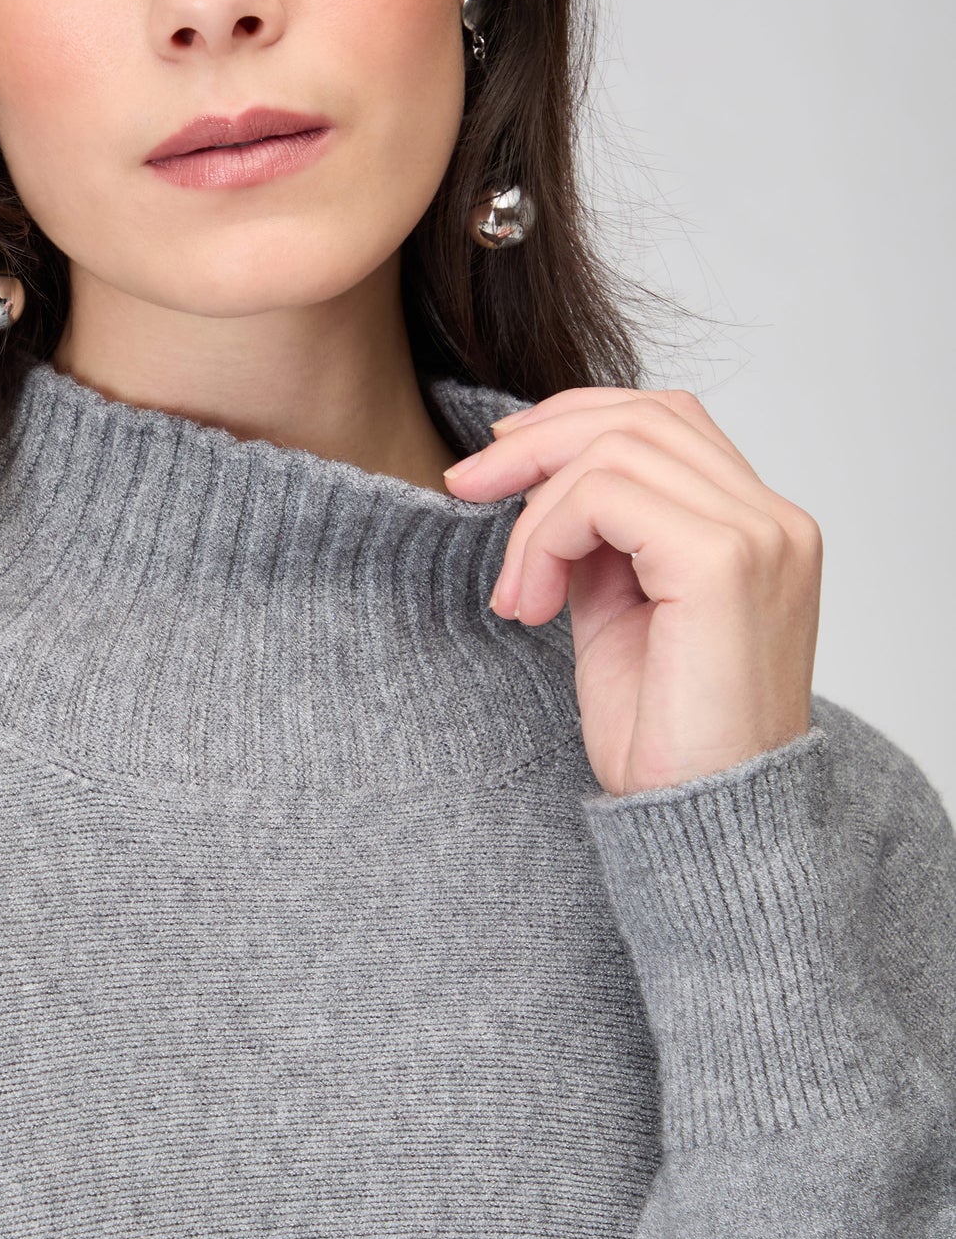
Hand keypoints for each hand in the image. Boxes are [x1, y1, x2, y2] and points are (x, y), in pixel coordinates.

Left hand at [443, 387, 822, 796]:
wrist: (703, 824)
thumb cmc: (668, 740)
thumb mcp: (618, 615)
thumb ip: (598, 543)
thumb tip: (540, 485)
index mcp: (758, 529)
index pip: (665, 420)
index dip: (571, 423)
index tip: (496, 466)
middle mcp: (773, 522)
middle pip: (641, 415)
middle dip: (536, 441)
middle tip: (465, 487)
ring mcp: (757, 536)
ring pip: (615, 447)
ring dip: (534, 512)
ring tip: (516, 593)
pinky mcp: (722, 562)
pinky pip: (604, 496)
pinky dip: (544, 538)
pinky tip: (530, 605)